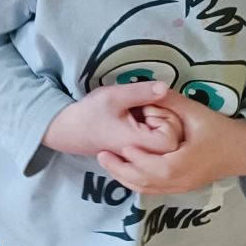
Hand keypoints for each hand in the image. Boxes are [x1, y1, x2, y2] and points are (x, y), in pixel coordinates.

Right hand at [43, 80, 177, 159]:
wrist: (70, 130)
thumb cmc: (90, 114)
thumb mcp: (113, 96)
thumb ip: (141, 92)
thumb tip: (166, 87)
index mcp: (140, 146)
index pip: (172, 136)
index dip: (163, 118)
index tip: (144, 110)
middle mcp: (145, 157)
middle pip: (174, 137)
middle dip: (162, 118)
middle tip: (140, 112)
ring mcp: (143, 158)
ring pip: (168, 139)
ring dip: (158, 123)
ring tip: (139, 118)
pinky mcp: (141, 155)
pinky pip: (159, 142)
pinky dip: (154, 129)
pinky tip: (139, 124)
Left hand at [97, 94, 245, 196]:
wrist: (242, 151)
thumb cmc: (220, 130)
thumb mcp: (195, 112)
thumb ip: (171, 102)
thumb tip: (151, 89)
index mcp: (186, 163)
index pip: (155, 167)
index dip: (135, 158)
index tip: (117, 145)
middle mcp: (182, 180)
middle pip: (145, 182)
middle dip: (121, 170)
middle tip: (101, 156)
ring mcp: (181, 186)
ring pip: (147, 189)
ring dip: (125, 177)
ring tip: (106, 162)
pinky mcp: (180, 187)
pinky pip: (153, 189)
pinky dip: (135, 182)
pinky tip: (123, 170)